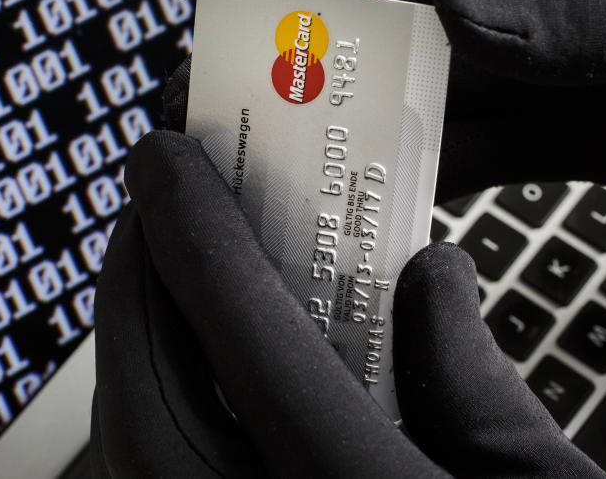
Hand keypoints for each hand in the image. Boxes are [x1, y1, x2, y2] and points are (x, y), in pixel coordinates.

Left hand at [89, 131, 604, 477]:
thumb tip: (429, 274)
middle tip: (151, 213)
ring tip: (161, 285)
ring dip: (129, 353)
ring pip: (126, 460)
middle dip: (132, 286)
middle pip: (146, 403)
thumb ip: (479, 381)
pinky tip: (185, 386)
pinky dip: (145, 425)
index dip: (192, 232)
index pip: (248, 341)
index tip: (163, 157)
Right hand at [159, 0, 605, 200]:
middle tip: (192, 73)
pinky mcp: (543, 119)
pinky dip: (398, 176)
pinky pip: (450, 143)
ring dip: (321, 113)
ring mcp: (522, 46)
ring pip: (393, 75)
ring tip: (242, 150)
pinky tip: (348, 204)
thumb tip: (470, 20)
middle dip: (273, 28)